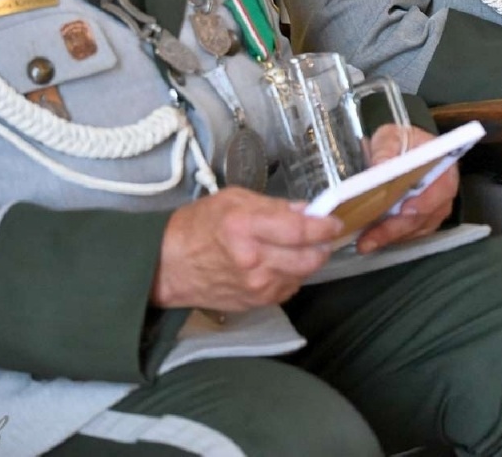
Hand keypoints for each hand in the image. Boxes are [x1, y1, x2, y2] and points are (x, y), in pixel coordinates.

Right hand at [151, 189, 342, 312]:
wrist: (168, 265)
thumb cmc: (198, 225)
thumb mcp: (235, 199)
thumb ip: (274, 205)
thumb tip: (307, 211)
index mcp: (246, 227)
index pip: (300, 230)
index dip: (324, 226)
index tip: (333, 222)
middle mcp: (254, 260)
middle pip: (309, 258)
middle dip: (322, 246)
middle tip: (321, 236)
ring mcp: (255, 286)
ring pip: (302, 276)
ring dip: (308, 261)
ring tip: (298, 248)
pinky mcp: (254, 303)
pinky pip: (288, 289)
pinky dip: (292, 276)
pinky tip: (280, 264)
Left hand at [355, 124, 459, 253]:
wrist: (403, 149)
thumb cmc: (401, 141)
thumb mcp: (391, 136)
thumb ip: (386, 148)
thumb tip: (380, 166)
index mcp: (444, 167)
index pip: (442, 188)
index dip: (425, 202)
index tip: (405, 210)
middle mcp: (444, 192)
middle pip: (426, 215)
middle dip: (398, 227)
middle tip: (373, 236)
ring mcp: (435, 209)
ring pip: (416, 229)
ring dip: (391, 237)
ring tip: (365, 242)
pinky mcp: (424, 221)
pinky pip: (410, 234)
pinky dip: (391, 238)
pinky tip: (372, 240)